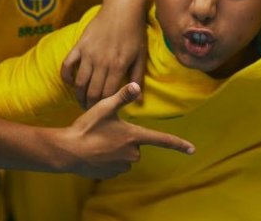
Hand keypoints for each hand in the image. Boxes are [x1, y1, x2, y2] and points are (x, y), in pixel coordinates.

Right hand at [59, 82, 194, 178]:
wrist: (67, 151)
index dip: (179, 144)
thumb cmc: (87, 128)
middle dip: (126, 138)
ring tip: (98, 141)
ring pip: (125, 155)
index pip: (162, 140)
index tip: (192, 149)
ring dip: (116, 148)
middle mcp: (132, 154)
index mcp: (134, 136)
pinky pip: (115, 164)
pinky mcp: (111, 174)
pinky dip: (108, 158)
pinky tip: (95, 151)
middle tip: (106, 131)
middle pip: (136, 145)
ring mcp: (122, 166)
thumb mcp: (104, 107)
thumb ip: (122, 96)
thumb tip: (136, 85)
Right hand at [60, 7, 147, 109]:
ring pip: (80, 82)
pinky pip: (67, 65)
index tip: (103, 114)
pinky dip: (66, 76)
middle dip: (90, 106)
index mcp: (118, 66)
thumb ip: (137, 78)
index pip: (108, 95)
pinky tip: (70, 83)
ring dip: (78, 95)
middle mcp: (102, 62)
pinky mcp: (80, 45)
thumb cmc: (134, 32)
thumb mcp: (140, 55)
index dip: (104, 108)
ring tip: (81, 102)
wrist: (122, 8)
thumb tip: (138, 100)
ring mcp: (89, 53)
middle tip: (90, 112)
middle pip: (92, 92)